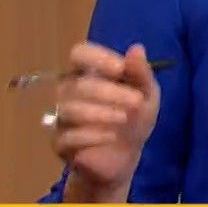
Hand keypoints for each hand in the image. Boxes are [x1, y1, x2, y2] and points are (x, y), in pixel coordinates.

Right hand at [51, 42, 159, 202]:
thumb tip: (136, 48)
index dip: (98, 58)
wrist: (125, 158)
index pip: (80, 54)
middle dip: (110, 92)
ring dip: (101, 113)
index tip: (121, 69)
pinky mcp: (60, 143)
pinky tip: (111, 137)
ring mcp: (61, 117)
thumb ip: (141, 74)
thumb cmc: (133, 118)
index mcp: (88, 73)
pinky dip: (92, 136)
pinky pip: (67, 136)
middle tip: (136, 101)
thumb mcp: (147, 96)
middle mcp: (69, 91)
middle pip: (79, 85)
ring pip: (70, 110)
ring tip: (124, 118)